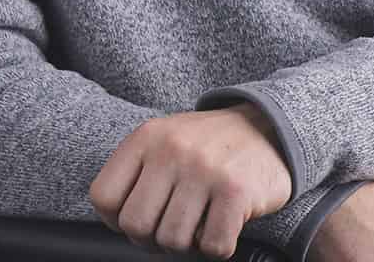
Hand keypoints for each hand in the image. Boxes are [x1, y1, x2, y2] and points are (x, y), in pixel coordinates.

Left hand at [89, 102, 292, 257]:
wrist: (269, 126)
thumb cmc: (209, 146)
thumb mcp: (166, 141)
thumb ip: (137, 173)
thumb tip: (117, 223)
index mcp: (147, 137)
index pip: (103, 197)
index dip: (117, 220)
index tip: (142, 216)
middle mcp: (172, 149)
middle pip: (136, 226)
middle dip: (153, 238)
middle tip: (174, 225)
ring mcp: (203, 169)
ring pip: (173, 241)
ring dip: (189, 241)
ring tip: (202, 218)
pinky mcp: (235, 190)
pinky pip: (212, 247)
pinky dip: (218, 245)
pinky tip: (224, 221)